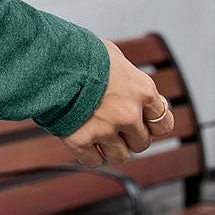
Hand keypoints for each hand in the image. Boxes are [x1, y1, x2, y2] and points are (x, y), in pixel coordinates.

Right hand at [60, 38, 174, 169]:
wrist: (50, 61)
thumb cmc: (81, 54)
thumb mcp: (114, 56)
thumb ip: (128, 77)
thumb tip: (134, 87)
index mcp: (143, 91)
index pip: (163, 124)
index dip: (152, 125)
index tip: (142, 123)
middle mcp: (129, 114)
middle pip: (142, 143)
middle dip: (130, 137)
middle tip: (115, 126)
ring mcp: (106, 129)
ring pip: (120, 156)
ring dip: (111, 149)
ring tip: (99, 136)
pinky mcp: (81, 140)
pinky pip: (93, 161)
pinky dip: (90, 155)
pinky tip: (84, 142)